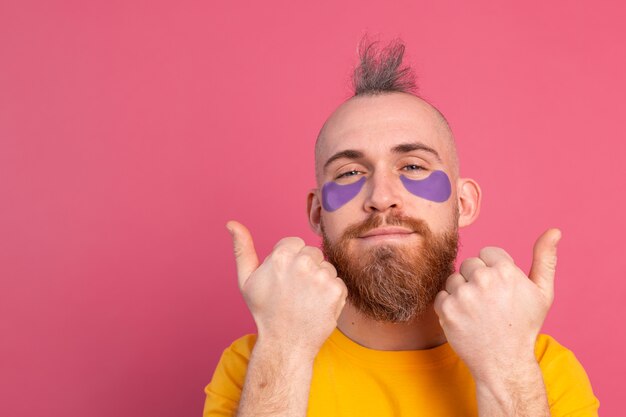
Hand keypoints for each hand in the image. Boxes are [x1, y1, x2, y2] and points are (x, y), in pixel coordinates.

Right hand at [226, 220, 347, 357]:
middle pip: (312, 253)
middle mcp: (302, 262)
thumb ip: (242, 248)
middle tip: (294, 290)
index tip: (284, 278)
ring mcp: (321, 277)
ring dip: (319, 280)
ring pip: (326, 267)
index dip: (289, 260)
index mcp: (281, 255)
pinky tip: (317, 306)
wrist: (285, 343)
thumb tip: (231, 223)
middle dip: (306, 267)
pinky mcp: (337, 291)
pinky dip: (331, 294)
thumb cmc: (264, 311)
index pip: (295, 243)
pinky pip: (337, 282)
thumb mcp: (246, 279)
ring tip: (305, 299)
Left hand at [433, 228, 561, 382]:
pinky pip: (442, 296)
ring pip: (454, 279)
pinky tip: (465, 319)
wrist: (504, 362)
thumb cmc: (524, 325)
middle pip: (469, 264)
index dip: (494, 270)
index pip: (487, 253)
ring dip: (462, 292)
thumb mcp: (542, 292)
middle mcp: (483, 279)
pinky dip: (450, 307)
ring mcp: (462, 295)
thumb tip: (554, 231)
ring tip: (478, 312)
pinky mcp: (446, 309)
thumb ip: (545, 259)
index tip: (501, 289)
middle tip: (490, 303)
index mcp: (505, 270)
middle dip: (477, 279)